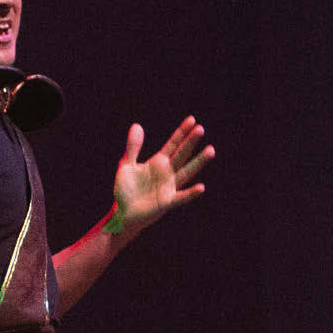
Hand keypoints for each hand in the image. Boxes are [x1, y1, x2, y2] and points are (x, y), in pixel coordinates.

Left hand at [110, 116, 214, 237]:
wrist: (122, 213)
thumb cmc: (126, 190)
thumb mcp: (126, 166)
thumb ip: (133, 147)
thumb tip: (136, 125)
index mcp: (158, 163)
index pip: (173, 144)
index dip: (181, 133)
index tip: (192, 120)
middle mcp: (167, 173)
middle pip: (181, 155)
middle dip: (190, 143)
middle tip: (200, 129)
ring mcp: (169, 187)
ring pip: (186, 172)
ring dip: (198, 162)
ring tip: (210, 150)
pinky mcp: (166, 202)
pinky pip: (181, 197)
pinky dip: (191, 193)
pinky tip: (201, 187)